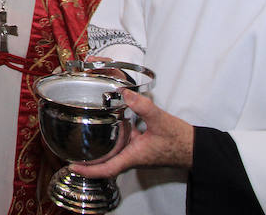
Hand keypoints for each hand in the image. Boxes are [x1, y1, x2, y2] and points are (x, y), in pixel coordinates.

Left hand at [70, 89, 193, 177]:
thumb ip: (143, 106)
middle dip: (87, 162)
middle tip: (70, 154)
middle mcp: (132, 156)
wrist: (195, 147)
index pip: (106, 169)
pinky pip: (121, 145)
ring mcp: (136, 152)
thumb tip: (125, 93)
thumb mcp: (161, 121)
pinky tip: (107, 126)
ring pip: (112, 153)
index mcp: (133, 156)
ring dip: (98, 150)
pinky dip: (111, 138)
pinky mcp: (140, 146)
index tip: (72, 167)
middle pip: (105, 163)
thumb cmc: (180, 141)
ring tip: (81, 141)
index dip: (88, 170)